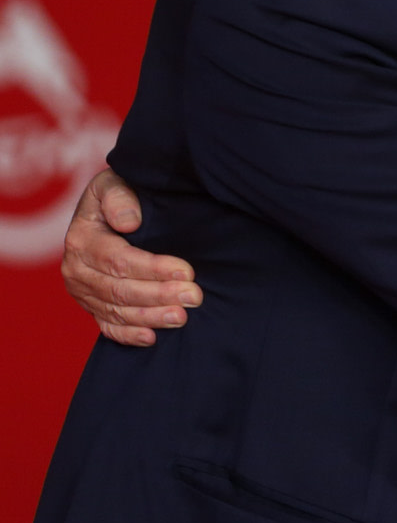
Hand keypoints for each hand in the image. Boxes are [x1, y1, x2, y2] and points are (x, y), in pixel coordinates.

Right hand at [62, 169, 199, 346]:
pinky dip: (128, 334)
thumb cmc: (117, 193)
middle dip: (159, 295)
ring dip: (150, 316)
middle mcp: (76, 269)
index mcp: (81, 240)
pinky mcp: (91, 305)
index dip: (153, 268)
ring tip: (181, 318)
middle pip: (119, 289)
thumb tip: (130, 222)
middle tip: (194, 297)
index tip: (186, 270)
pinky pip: (107, 325)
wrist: (104, 209)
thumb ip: (119, 197)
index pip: (118, 260)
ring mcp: (82, 291)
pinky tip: (151, 338)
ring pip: (116, 310)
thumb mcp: (113, 183)